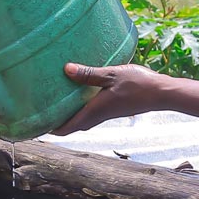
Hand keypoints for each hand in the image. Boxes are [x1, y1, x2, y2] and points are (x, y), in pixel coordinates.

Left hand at [52, 63, 168, 135]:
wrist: (162, 92)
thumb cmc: (138, 83)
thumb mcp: (111, 74)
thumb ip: (88, 73)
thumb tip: (66, 69)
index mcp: (95, 111)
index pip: (68, 128)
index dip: (51, 129)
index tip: (37, 125)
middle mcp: (99, 116)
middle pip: (72, 125)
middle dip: (57, 122)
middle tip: (42, 112)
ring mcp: (107, 113)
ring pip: (82, 119)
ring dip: (69, 115)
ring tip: (57, 103)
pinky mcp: (113, 108)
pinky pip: (91, 112)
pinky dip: (81, 108)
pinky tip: (79, 94)